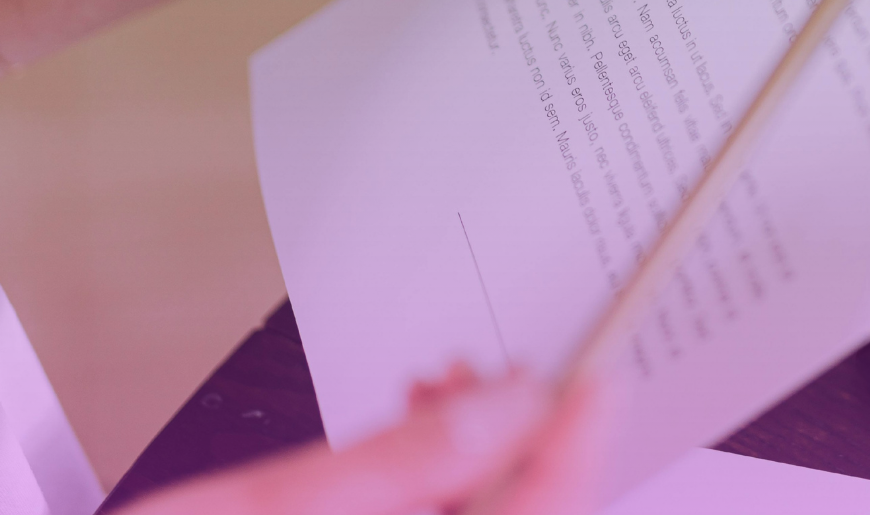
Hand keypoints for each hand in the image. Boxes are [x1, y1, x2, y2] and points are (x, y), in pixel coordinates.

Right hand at [120, 368, 605, 514]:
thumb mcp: (268, 505)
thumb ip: (400, 459)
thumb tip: (510, 404)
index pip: (542, 512)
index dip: (579, 443)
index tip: (601, 374)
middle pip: (522, 514)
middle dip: (519, 439)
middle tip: (483, 369)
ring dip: (475, 455)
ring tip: (430, 390)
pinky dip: (437, 480)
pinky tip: (407, 439)